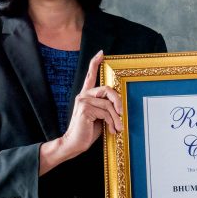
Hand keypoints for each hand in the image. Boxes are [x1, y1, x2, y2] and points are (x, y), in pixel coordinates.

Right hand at [40, 51, 121, 174]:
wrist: (74, 144)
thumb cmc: (87, 132)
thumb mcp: (99, 117)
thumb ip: (105, 108)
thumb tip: (119, 106)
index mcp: (86, 96)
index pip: (90, 76)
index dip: (95, 64)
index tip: (101, 54)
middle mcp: (83, 95)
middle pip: (107, 89)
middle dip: (118, 102)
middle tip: (122, 113)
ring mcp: (83, 101)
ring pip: (108, 104)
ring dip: (116, 118)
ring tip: (118, 128)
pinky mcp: (85, 108)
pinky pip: (106, 112)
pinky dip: (112, 122)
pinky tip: (111, 130)